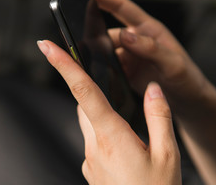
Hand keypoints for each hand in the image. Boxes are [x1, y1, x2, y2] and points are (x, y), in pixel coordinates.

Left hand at [38, 40, 180, 184]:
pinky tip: (126, 145)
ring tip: (127, 123)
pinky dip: (105, 133)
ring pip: (89, 123)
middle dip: (90, 89)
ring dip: (100, 113)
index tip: (47, 46)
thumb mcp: (168, 155)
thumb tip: (153, 89)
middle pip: (84, 105)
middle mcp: (95, 146)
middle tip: (106, 83)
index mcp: (113, 136)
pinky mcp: (92, 169)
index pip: (83, 91)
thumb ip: (159, 117)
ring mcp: (90, 160)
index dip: (63, 65)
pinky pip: (94, 142)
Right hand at [92, 0, 215, 117]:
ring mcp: (131, 56)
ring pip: (105, 51)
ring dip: (98, 57)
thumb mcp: (174, 64)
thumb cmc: (189, 79)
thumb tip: (126, 36)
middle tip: (83, 44)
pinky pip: (108, 67)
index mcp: (149, 30)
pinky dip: (102, 71)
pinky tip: (100, 76)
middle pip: (108, 33)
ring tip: (93, 65)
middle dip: (94, 36)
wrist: (189, 103)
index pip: (123, 7)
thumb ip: (151, 49)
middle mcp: (137, 40)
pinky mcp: (126, 71)